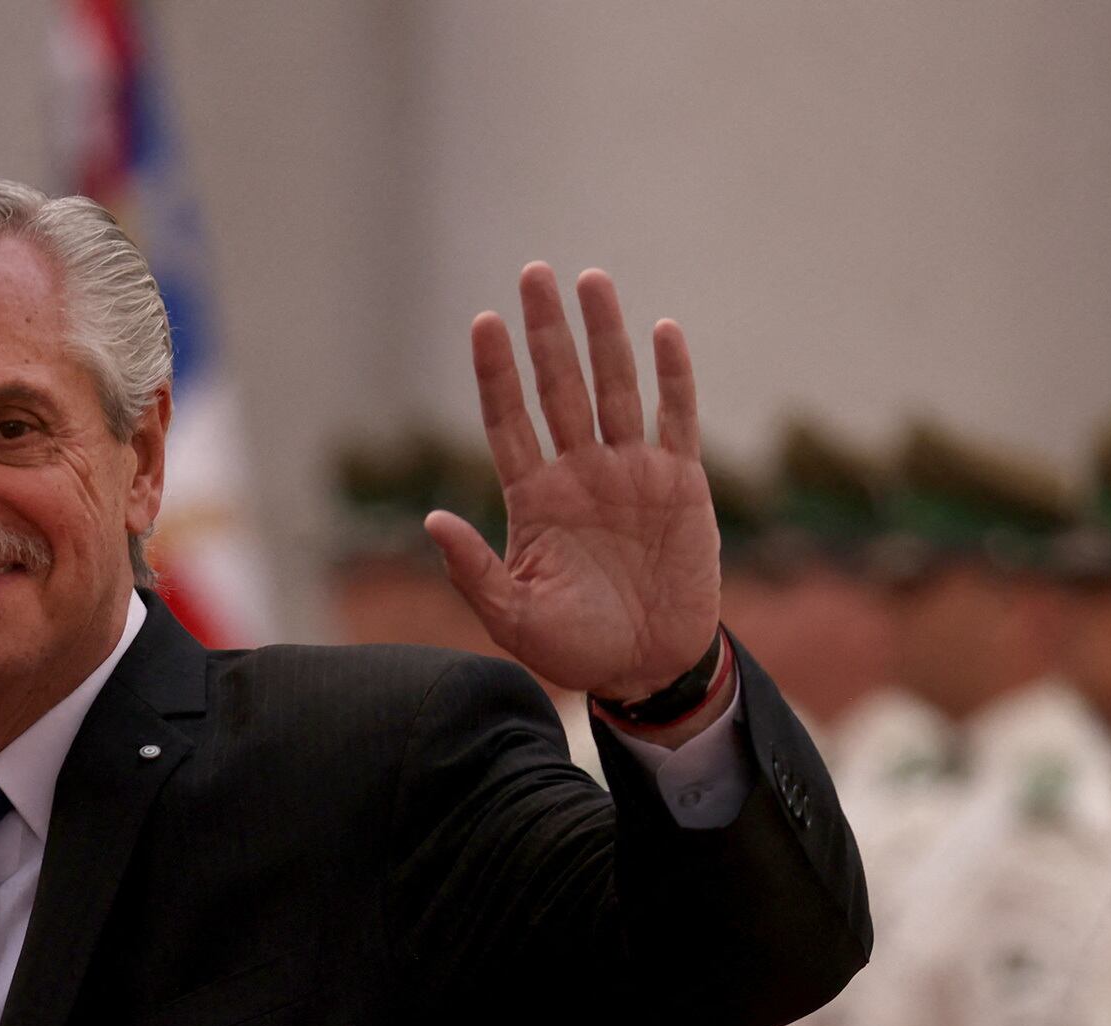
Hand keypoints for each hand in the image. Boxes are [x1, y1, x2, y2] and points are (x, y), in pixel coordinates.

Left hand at [426, 266, 720, 704]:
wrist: (648, 667)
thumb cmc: (576, 648)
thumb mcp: (513, 619)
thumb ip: (473, 571)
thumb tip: (430, 521)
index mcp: (534, 498)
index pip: (509, 420)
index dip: (496, 373)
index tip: (483, 321)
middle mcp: (579, 473)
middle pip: (559, 386)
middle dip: (546, 332)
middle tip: (534, 272)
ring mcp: (630, 472)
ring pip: (615, 386)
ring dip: (604, 334)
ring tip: (590, 279)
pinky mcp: (680, 482)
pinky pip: (675, 418)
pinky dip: (672, 376)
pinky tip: (662, 331)